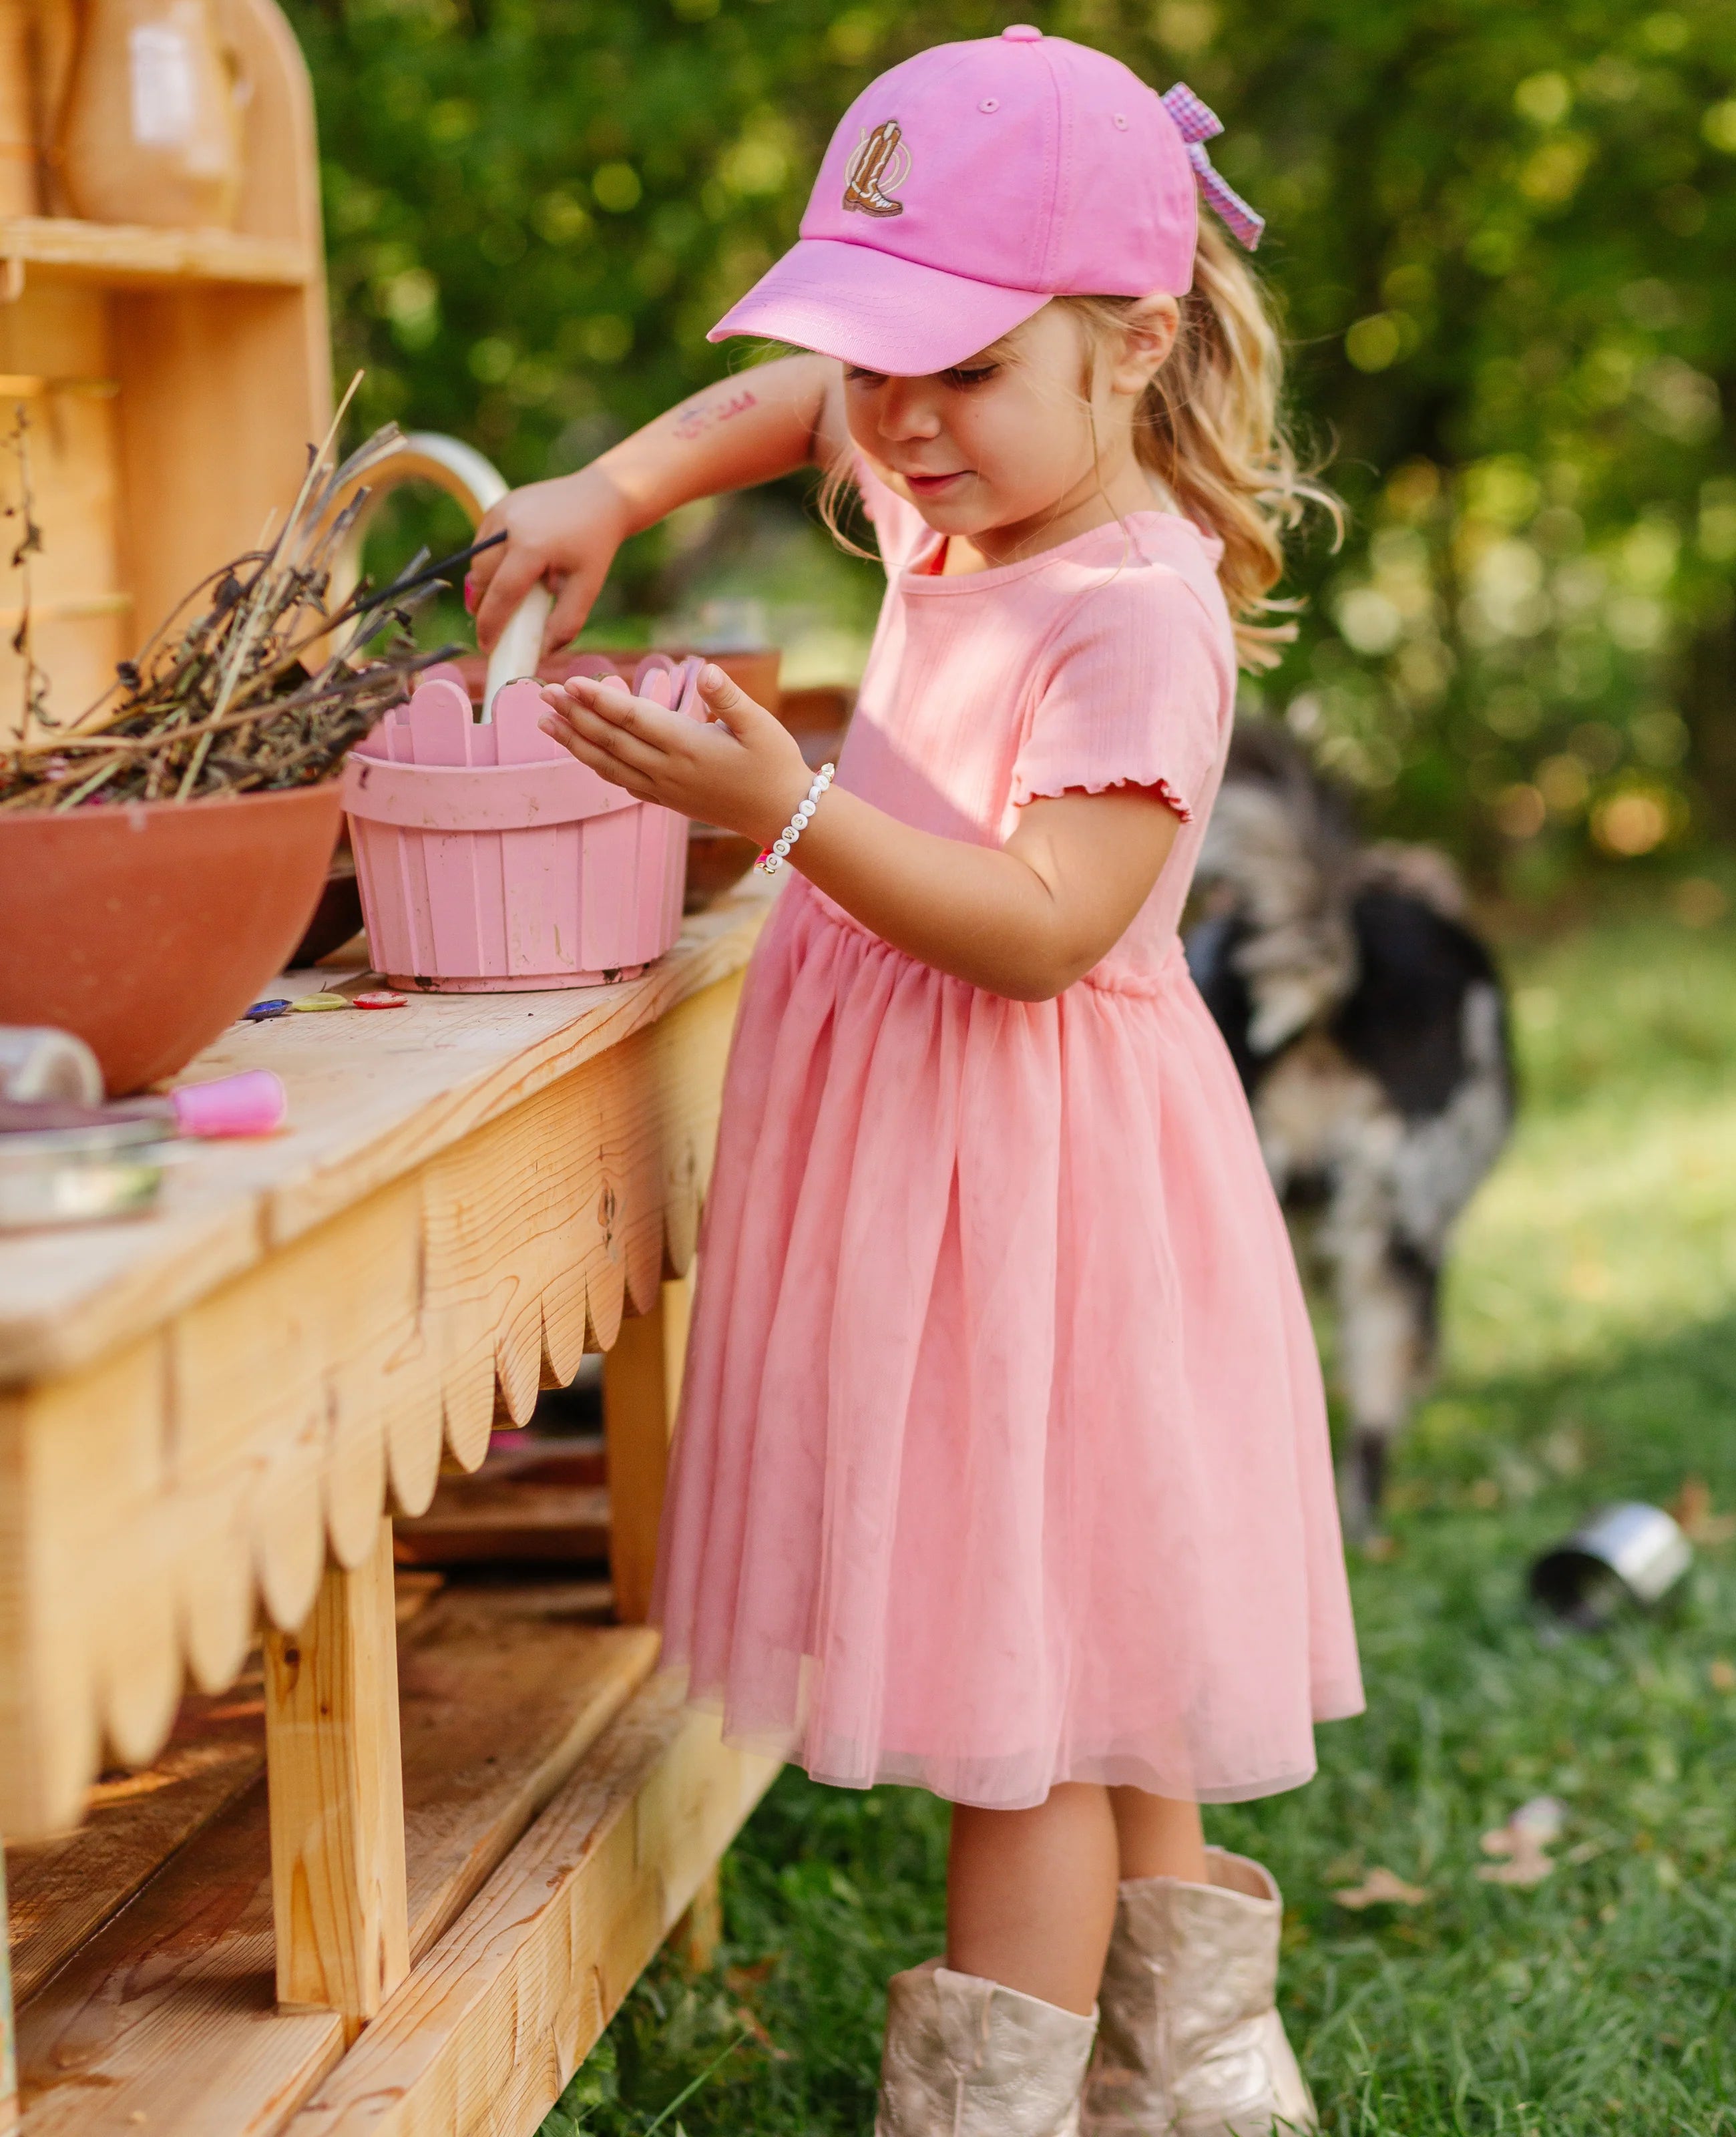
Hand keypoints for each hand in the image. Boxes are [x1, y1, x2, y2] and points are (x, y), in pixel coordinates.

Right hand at [467, 464, 632, 655]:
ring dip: (485, 585)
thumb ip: (566, 623)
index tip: (487, 647)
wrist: (601, 497)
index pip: (501, 595)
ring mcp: (501, 511)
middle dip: (483, 607)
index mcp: (531, 546)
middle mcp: (509, 525)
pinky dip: (489, 562)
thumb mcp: (588, 587)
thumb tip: (542, 653)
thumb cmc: (595, 545)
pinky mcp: (499, 505)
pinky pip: (483, 543)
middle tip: (492, 629)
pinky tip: (509, 571)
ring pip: (478, 560)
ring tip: (502, 601)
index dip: (490, 625)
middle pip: (482, 578)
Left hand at [538, 664, 813, 846]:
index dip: (599, 700)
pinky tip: (580, 752)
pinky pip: (620, 781)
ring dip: (574, 742)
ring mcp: (663, 788)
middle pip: (610, 740)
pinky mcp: (666, 799)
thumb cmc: (775, 765)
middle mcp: (668, 769)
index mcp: (688, 746)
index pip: (633, 719)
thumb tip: (707, 671)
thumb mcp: (761, 726)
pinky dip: (595, 765)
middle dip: (574, 716)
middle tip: (542, 693)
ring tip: (544, 723)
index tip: (570, 683)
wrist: (781, 816)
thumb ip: (730, 698)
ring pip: (607, 763)